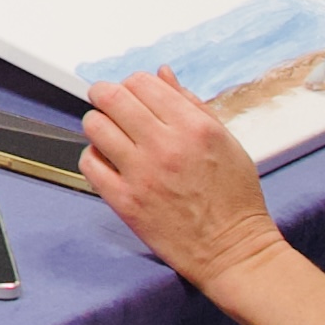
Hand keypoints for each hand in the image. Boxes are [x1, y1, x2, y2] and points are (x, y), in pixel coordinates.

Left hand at [79, 71, 282, 288]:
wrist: (231, 250)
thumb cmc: (234, 198)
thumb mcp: (226, 141)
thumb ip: (191, 103)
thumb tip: (162, 74)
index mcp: (194, 127)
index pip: (143, 83)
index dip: (133, 83)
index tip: (133, 92)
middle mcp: (165, 146)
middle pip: (112, 98)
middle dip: (105, 94)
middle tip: (107, 101)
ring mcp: (141, 174)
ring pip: (95, 126)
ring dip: (98, 123)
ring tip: (109, 133)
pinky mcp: (125, 201)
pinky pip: (89, 163)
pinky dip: (93, 156)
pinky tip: (108, 160)